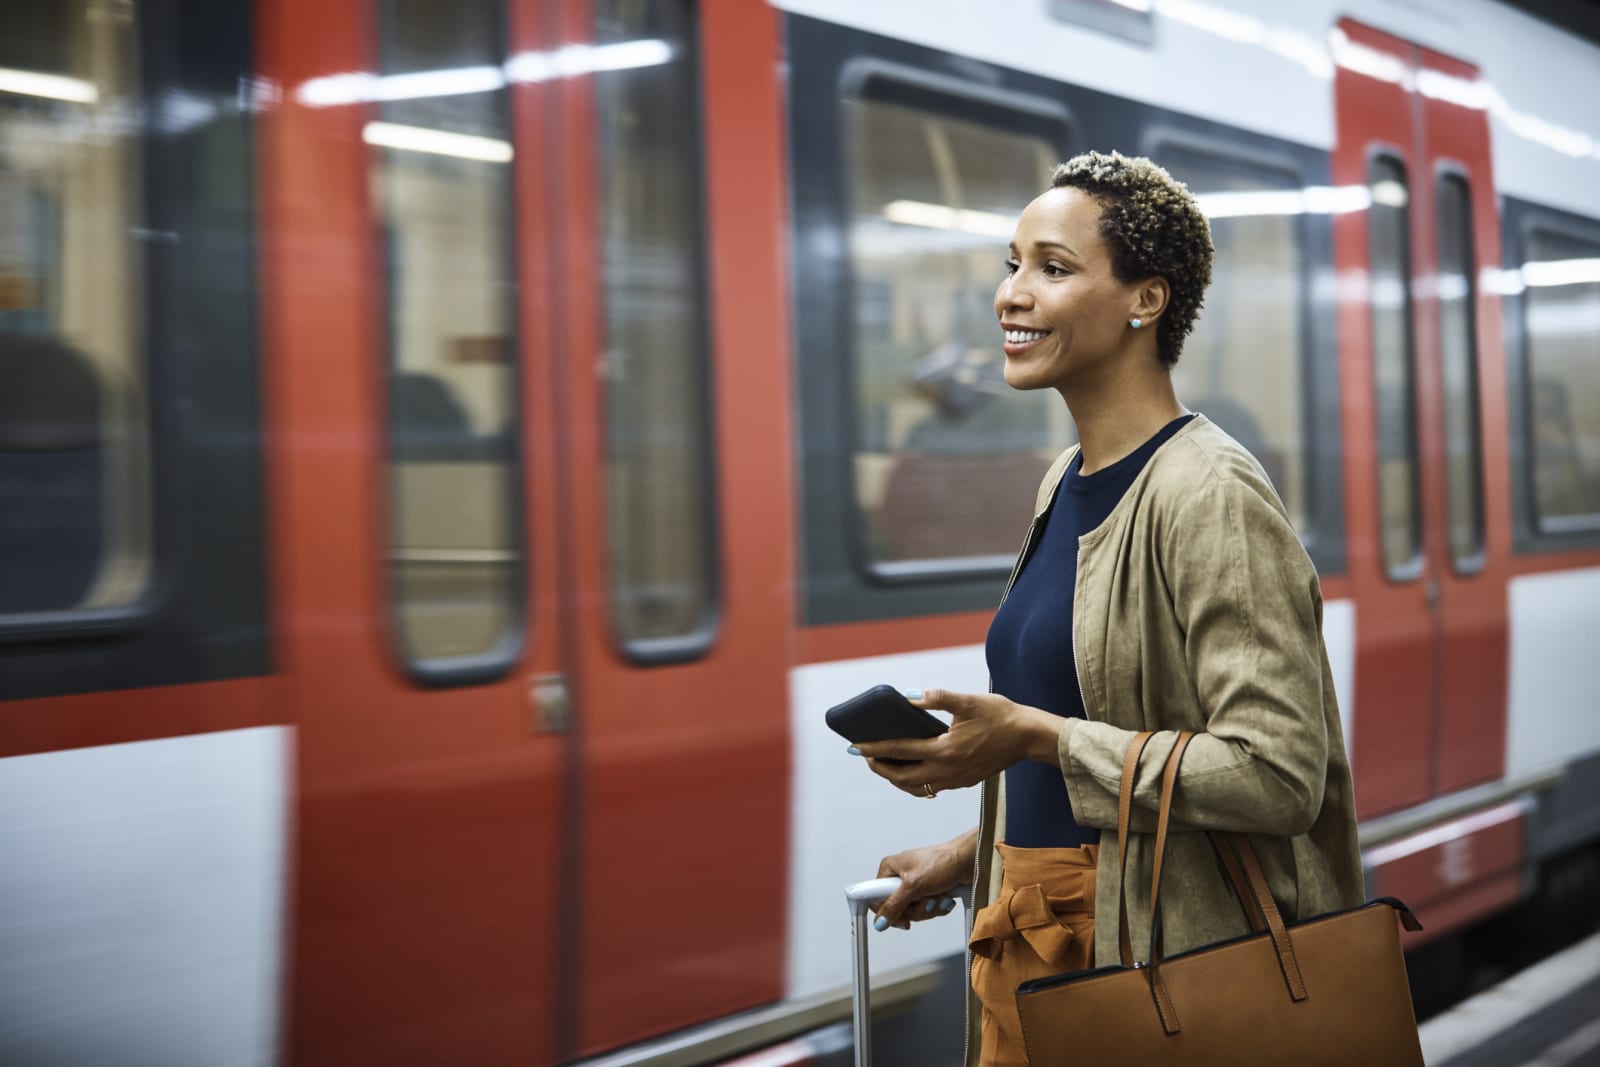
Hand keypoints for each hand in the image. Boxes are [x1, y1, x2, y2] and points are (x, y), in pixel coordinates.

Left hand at [855, 688, 1062, 798]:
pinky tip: (913, 770)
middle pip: (903, 777)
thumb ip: (938, 698)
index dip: (875, 749)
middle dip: (881, 768)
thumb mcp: (968, 701)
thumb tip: (911, 695)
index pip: (901, 751)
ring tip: (885, 765)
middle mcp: (948, 770)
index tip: (856, 746)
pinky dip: (916, 783)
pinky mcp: (965, 781)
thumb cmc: (1000, 716)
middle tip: (866, 756)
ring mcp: (957, 779)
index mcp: (945, 750)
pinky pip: (933, 788)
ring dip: (897, 778)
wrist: (1029, 737)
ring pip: (917, 788)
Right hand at [872, 829, 977, 929]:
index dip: (887, 912)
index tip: (901, 919)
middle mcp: (900, 877)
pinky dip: (937, 907)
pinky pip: (926, 910)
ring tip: (938, 896)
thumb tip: (880, 921)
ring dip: (929, 908)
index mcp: (890, 869)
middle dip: (916, 909)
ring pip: (913, 912)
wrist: (969, 861)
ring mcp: (915, 886)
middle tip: (925, 900)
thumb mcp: (914, 885)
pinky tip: (944, 897)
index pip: (875, 898)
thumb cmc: (943, 862)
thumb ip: (894, 905)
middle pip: (897, 909)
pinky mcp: (928, 892)